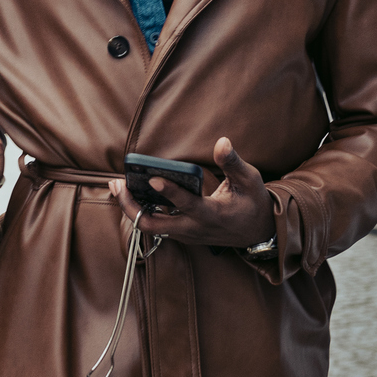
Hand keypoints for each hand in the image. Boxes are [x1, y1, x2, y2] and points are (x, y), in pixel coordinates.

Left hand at [106, 137, 274, 247]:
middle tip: (118, 184)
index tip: (153, 177)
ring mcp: (186, 234)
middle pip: (153, 225)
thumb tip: (222, 142)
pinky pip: (157, 225)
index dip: (169, 191)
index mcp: (212, 215)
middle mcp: (194, 228)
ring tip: (119, 185)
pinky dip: (142, 211)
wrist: (258, 233)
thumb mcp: (250, 180)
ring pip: (150, 227)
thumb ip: (232, 162)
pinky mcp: (183, 234)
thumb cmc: (253, 203)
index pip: (187, 204)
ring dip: (132, 209)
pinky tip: (134, 192)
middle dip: (131, 207)